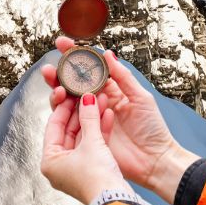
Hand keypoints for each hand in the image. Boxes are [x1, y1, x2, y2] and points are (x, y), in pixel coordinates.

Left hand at [40, 93, 124, 204]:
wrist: (115, 201)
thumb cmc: (96, 178)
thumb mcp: (91, 142)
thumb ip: (88, 117)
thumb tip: (86, 98)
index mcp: (50, 161)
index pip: (53, 126)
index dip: (63, 107)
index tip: (71, 93)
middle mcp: (60, 165)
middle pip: (68, 130)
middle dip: (80, 112)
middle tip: (86, 95)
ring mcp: (75, 168)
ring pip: (82, 136)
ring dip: (91, 119)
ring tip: (100, 101)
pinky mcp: (91, 170)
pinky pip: (92, 145)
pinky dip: (99, 131)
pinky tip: (107, 115)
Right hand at [42, 38, 198, 203]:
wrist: (155, 161)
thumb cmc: (152, 128)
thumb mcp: (140, 97)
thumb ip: (122, 76)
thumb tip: (107, 54)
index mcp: (111, 90)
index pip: (89, 69)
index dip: (74, 56)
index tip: (62, 44)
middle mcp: (97, 103)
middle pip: (72, 85)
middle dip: (58, 74)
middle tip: (49, 69)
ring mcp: (91, 119)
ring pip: (67, 103)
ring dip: (58, 93)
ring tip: (58, 88)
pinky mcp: (88, 136)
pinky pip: (72, 123)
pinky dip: (65, 112)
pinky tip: (65, 104)